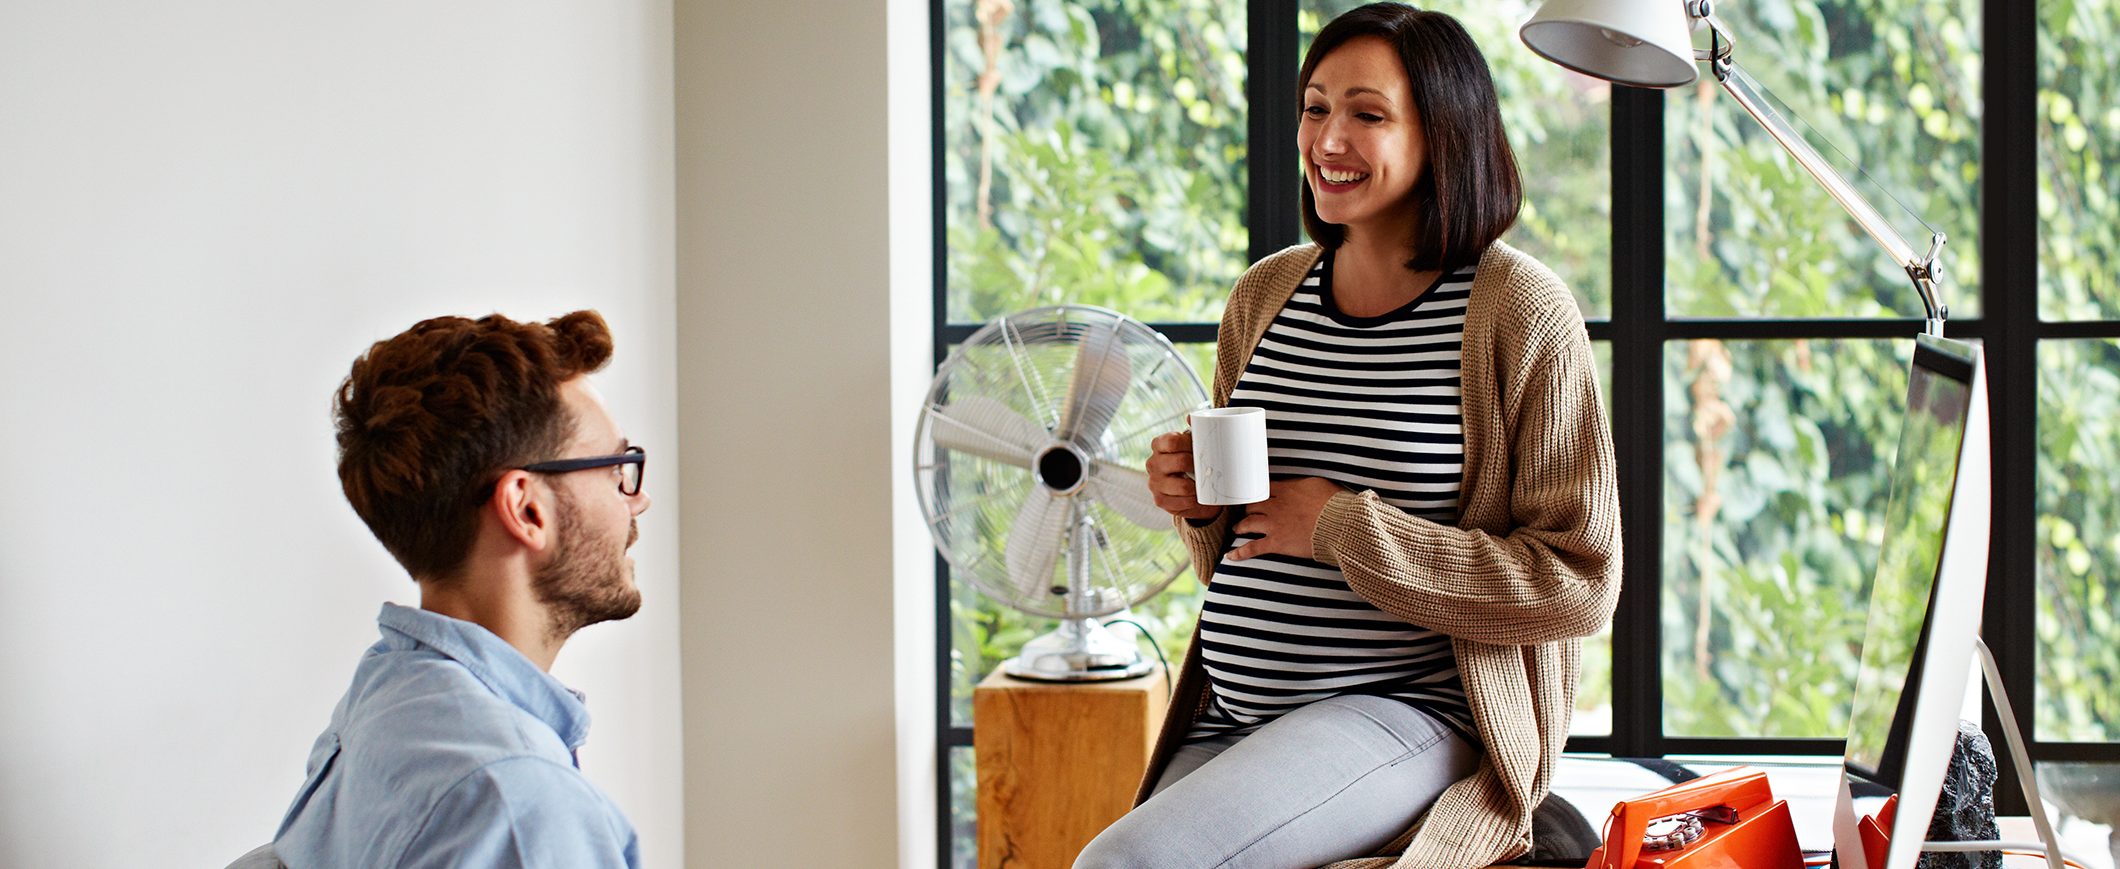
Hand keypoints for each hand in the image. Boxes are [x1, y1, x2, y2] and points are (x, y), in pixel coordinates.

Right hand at [1146, 430, 1223, 522]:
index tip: (1201, 447)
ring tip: (1205, 484)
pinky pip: (1180, 503)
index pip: (1171, 441)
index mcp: (1159, 444)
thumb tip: (1191, 418)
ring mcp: (1154, 483)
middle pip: (1179, 462)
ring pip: (1181, 486)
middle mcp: (1153, 463)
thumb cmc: (1194, 459)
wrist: (1191, 486)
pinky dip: (1192, 501)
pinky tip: (1197, 497)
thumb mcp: (1194, 443)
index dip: (1188, 444)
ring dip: (1197, 486)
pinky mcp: (1159, 500)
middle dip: (1197, 465)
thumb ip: (1195, 429)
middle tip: (1207, 467)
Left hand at [1229, 477, 1344, 560]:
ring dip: (1241, 526)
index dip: (1258, 492)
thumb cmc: (1334, 504)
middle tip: (1247, 513)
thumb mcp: (1318, 485)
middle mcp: (1276, 505)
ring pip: (1248, 523)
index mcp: (1286, 490)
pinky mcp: (1276, 542)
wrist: (1338, 523)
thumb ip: (1304, 485)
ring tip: (1238, 529)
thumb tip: (1300, 486)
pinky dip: (1240, 552)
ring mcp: (1274, 524)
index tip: (1255, 495)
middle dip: (1248, 509)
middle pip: (1253, 505)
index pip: (1265, 489)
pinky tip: (1230, 556)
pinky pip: (1252, 548)